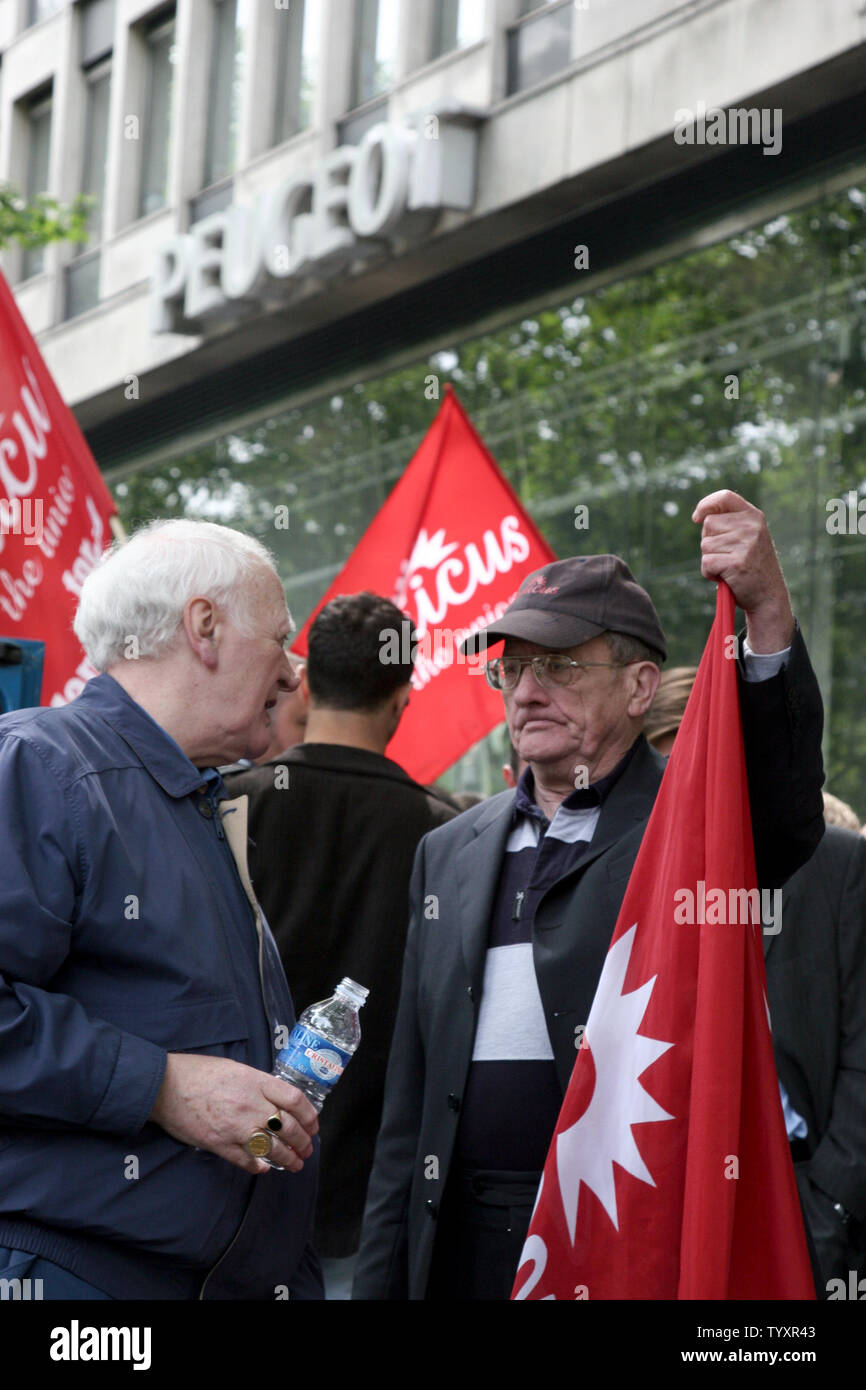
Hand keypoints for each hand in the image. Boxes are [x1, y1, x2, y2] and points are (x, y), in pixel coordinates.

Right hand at [149, 1053, 318, 1175]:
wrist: (166, 1086)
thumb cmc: (198, 1072)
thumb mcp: (235, 1068)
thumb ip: (257, 1083)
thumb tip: (275, 1098)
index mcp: (256, 1082)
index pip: (294, 1100)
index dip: (309, 1115)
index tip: (313, 1125)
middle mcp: (250, 1105)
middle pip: (288, 1127)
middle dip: (302, 1141)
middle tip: (307, 1148)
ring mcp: (235, 1127)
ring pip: (272, 1148)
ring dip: (287, 1158)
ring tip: (294, 1163)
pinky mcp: (219, 1144)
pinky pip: (246, 1159)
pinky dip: (258, 1166)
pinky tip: (264, 1168)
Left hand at [692, 490, 794, 651]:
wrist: (768, 596)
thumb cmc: (751, 566)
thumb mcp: (748, 537)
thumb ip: (730, 523)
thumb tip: (700, 516)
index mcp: (754, 516)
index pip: (725, 497)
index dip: (706, 504)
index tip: (697, 518)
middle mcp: (752, 526)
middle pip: (708, 524)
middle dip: (709, 541)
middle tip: (727, 555)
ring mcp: (746, 544)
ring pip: (705, 545)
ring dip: (710, 559)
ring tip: (729, 567)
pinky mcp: (737, 562)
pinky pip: (706, 563)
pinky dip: (709, 573)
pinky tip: (725, 577)